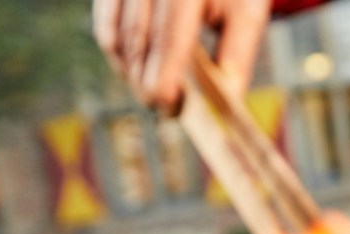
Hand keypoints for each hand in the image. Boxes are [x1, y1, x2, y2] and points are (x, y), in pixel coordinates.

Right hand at [93, 0, 270, 113]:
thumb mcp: (245, 9)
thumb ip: (236, 53)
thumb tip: (226, 101)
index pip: (170, 36)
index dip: (166, 78)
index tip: (171, 107)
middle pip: (139, 40)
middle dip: (147, 82)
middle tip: (165, 108)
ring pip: (116, 36)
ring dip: (131, 72)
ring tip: (152, 90)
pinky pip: (104, 22)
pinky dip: (118, 51)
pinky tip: (136, 68)